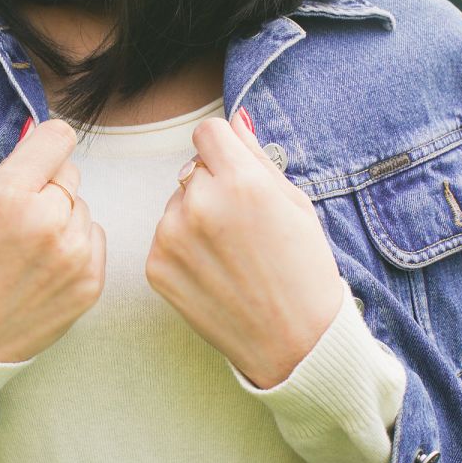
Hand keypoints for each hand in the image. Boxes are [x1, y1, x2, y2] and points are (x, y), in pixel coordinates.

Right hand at [0, 118, 105, 362]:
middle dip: (49, 190)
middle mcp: (47, 221)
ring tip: (30, 251)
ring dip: (63, 220)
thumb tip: (50, 139)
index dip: (45, 147)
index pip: (58, 137)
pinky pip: (94, 239)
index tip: (38, 161)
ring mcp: (73, 255)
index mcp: (10, 195)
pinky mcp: (90, 283)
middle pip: (71, 175)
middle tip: (20, 221)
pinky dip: (75, 248)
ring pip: (83, 209)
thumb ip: (15, 171)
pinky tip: (44, 269)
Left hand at [144, 108, 343, 387]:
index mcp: (241, 181)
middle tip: (244, 227)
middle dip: (213, 186)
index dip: (225, 149)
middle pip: (191, 169)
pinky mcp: (156, 267)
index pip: (208, 131)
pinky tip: (214, 273)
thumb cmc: (305, 270)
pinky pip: (164, 238)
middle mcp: (199, 204)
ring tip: (231, 255)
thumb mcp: (295, 203)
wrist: (296, 343)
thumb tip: (234, 120)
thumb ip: (257, 156)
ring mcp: (172, 237)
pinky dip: (183, 250)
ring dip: (195, 218)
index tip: (237, 172)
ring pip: (176, 204)